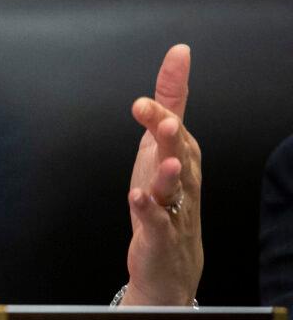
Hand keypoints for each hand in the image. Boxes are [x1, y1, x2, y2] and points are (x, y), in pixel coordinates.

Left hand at [121, 44, 203, 305]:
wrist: (169, 264)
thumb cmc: (164, 202)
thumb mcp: (156, 155)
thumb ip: (159, 116)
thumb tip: (164, 71)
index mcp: (180, 155)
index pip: (178, 116)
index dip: (176, 87)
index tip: (178, 55)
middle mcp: (182, 178)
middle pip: (179, 150)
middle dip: (173, 134)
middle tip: (166, 118)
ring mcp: (174, 208)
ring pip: (174, 187)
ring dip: (167, 173)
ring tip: (162, 158)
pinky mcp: (160, 235)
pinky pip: (156, 222)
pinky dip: (148, 210)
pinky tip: (137, 198)